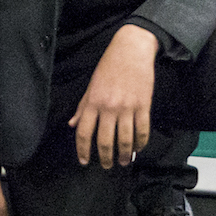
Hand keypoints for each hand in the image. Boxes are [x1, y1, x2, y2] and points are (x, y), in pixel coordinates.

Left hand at [70, 23, 158, 168]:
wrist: (132, 50)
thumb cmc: (109, 66)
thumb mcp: (91, 85)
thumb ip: (82, 107)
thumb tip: (72, 124)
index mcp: (93, 102)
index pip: (84, 132)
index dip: (82, 150)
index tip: (84, 161)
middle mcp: (109, 107)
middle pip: (104, 141)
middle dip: (105, 158)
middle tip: (107, 166)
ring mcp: (127, 108)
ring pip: (125, 140)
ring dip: (124, 155)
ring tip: (124, 161)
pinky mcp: (143, 106)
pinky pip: (142, 130)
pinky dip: (141, 143)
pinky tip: (138, 148)